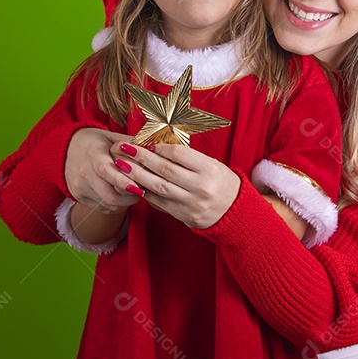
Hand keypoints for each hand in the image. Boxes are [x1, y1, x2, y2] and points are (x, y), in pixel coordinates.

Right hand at [65, 128, 143, 214]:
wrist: (65, 149)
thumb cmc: (94, 141)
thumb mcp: (111, 136)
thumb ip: (130, 143)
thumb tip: (153, 149)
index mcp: (92, 153)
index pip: (106, 171)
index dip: (123, 181)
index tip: (141, 187)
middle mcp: (83, 172)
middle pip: (108, 195)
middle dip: (130, 197)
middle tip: (143, 191)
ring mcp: (79, 187)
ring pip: (107, 204)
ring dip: (125, 202)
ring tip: (135, 192)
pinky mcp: (78, 196)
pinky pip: (102, 207)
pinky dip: (115, 205)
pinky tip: (122, 196)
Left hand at [110, 142, 240, 228]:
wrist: (234, 211)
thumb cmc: (221, 182)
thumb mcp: (212, 165)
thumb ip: (189, 158)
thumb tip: (159, 146)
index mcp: (209, 170)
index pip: (179, 155)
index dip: (159, 147)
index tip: (146, 143)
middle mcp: (200, 187)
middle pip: (165, 170)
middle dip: (142, 158)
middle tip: (125, 148)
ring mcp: (191, 203)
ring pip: (159, 187)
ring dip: (138, 175)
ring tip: (123, 165)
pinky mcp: (184, 216)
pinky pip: (160, 202)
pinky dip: (145, 192)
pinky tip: (133, 183)